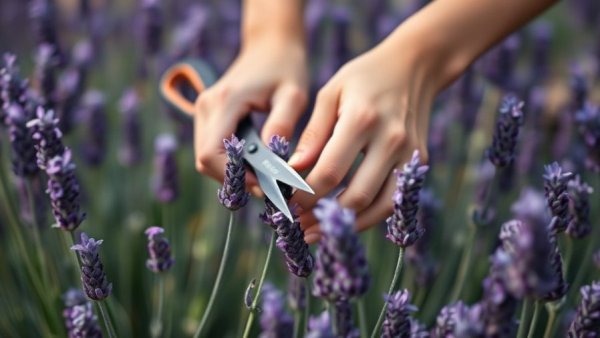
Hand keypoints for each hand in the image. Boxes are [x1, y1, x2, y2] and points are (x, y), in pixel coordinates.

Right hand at [193, 36, 307, 194]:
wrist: (271, 45)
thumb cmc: (286, 67)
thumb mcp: (293, 95)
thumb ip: (281, 126)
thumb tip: (273, 163)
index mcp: (225, 101)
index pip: (211, 154)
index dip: (235, 176)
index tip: (264, 185)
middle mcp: (206, 107)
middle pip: (205, 161)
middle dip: (235, 179)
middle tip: (268, 187)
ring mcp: (204, 111)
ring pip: (206, 159)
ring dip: (233, 172)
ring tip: (265, 176)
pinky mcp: (209, 115)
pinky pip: (212, 149)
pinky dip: (231, 162)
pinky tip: (256, 164)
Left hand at [289, 30, 450, 243]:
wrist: (414, 66)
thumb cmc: (364, 77)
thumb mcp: (330, 94)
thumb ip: (312, 134)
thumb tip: (292, 171)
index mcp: (362, 120)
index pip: (329, 172)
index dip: (303, 195)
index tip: (285, 203)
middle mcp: (390, 140)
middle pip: (355, 196)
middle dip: (321, 216)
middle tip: (297, 223)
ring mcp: (409, 154)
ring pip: (378, 207)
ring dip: (347, 225)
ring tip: (317, 231)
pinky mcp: (418, 162)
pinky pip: (393, 200)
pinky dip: (369, 216)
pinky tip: (346, 219)